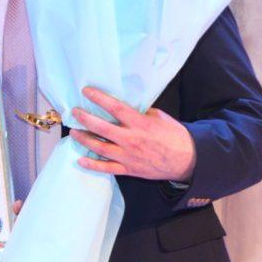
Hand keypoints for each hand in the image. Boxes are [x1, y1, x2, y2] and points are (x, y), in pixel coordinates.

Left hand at [70, 87, 196, 180]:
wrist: (187, 160)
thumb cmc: (174, 136)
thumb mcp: (160, 117)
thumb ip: (141, 112)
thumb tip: (126, 107)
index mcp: (140, 123)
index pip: (114, 107)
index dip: (98, 98)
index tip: (86, 91)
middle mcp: (131, 139)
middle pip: (101, 128)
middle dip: (85, 119)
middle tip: (75, 112)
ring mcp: (128, 156)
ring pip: (100, 148)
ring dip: (84, 139)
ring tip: (74, 132)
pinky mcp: (129, 169)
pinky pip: (107, 168)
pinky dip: (92, 165)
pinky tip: (81, 160)